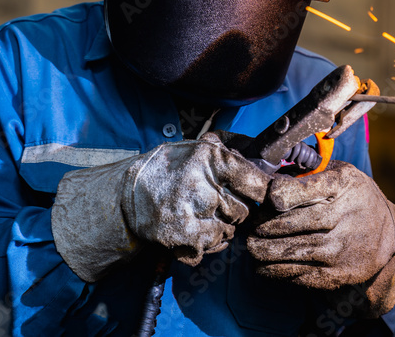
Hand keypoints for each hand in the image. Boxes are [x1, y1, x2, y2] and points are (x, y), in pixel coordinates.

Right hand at [51, 133, 269, 281]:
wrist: (125, 194)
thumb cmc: (168, 169)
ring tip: (199, 217)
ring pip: (229, 231)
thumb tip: (268, 165)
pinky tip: (192, 231)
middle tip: (213, 204)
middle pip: (244, 210)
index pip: (256, 181)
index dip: (262, 191)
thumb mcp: (198, 148)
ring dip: (220, 229)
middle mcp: (202, 183)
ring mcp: (190, 212)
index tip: (262, 195)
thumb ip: (231, 153)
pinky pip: (211, 246)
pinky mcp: (180, 236)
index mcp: (210, 157)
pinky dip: (205, 244)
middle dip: (234, 210)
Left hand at [247, 160, 394, 316]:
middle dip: (262, 226)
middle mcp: (344, 216)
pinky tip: (264, 264)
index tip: (267, 198)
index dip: (278, 194)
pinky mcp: (337, 274)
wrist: (387, 236)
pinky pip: (298, 274)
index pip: (304, 189)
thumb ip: (309, 176)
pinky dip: (275, 270)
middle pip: (290, 223)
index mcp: (343, 184)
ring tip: (252, 246)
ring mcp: (340, 248)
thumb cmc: (355, 198)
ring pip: (290, 252)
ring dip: (263, 251)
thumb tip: (268, 181)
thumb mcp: (341, 175)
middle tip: (249, 227)